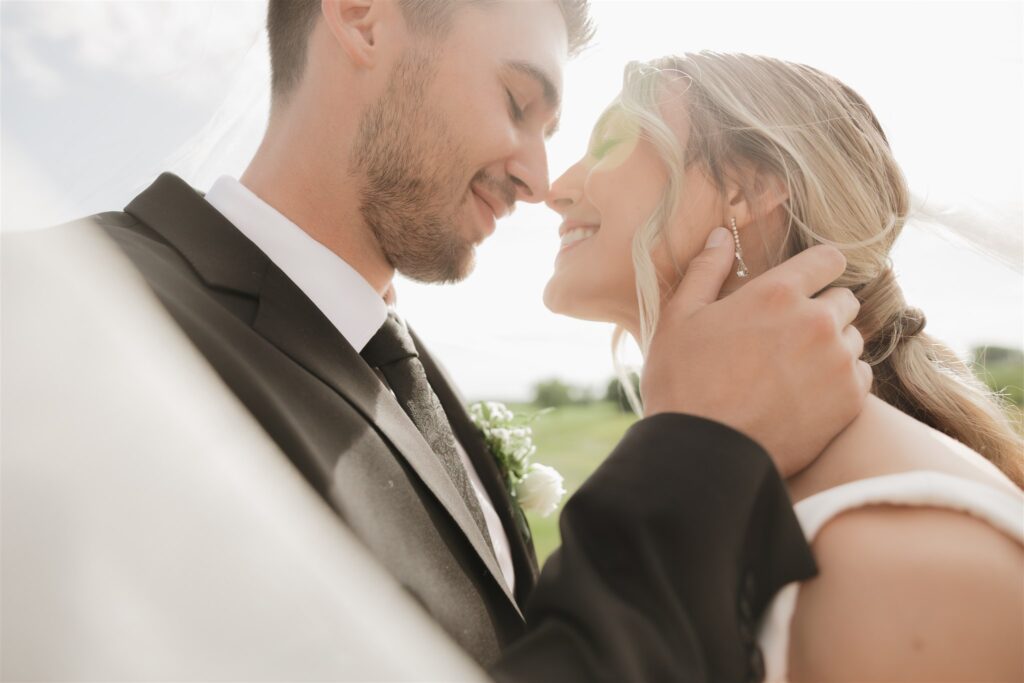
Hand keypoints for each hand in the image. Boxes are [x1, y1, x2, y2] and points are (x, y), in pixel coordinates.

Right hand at [641, 227, 870, 476]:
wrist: (705, 452)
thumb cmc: (683, 382)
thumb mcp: (680, 318)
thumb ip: (705, 270)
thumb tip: (722, 235)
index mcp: (778, 293)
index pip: (829, 259)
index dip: (818, 268)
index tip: (807, 284)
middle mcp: (818, 321)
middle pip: (844, 301)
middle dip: (822, 311)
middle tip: (788, 337)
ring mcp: (838, 362)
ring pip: (853, 339)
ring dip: (832, 347)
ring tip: (794, 370)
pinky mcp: (849, 401)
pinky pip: (860, 376)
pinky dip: (840, 381)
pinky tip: (807, 394)